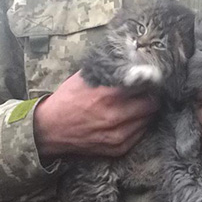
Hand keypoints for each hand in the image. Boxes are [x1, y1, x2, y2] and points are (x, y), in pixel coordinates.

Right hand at [34, 71, 158, 160]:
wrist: (50, 129)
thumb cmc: (67, 100)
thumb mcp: (84, 77)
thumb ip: (108, 67)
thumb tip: (130, 53)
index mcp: (109, 95)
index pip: (145, 85)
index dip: (150, 80)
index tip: (150, 78)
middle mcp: (116, 116)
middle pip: (152, 104)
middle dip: (150, 96)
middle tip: (146, 92)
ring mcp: (118, 135)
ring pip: (148, 120)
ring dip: (145, 112)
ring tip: (137, 105)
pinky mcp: (118, 148)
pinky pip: (140, 134)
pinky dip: (138, 126)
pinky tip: (129, 119)